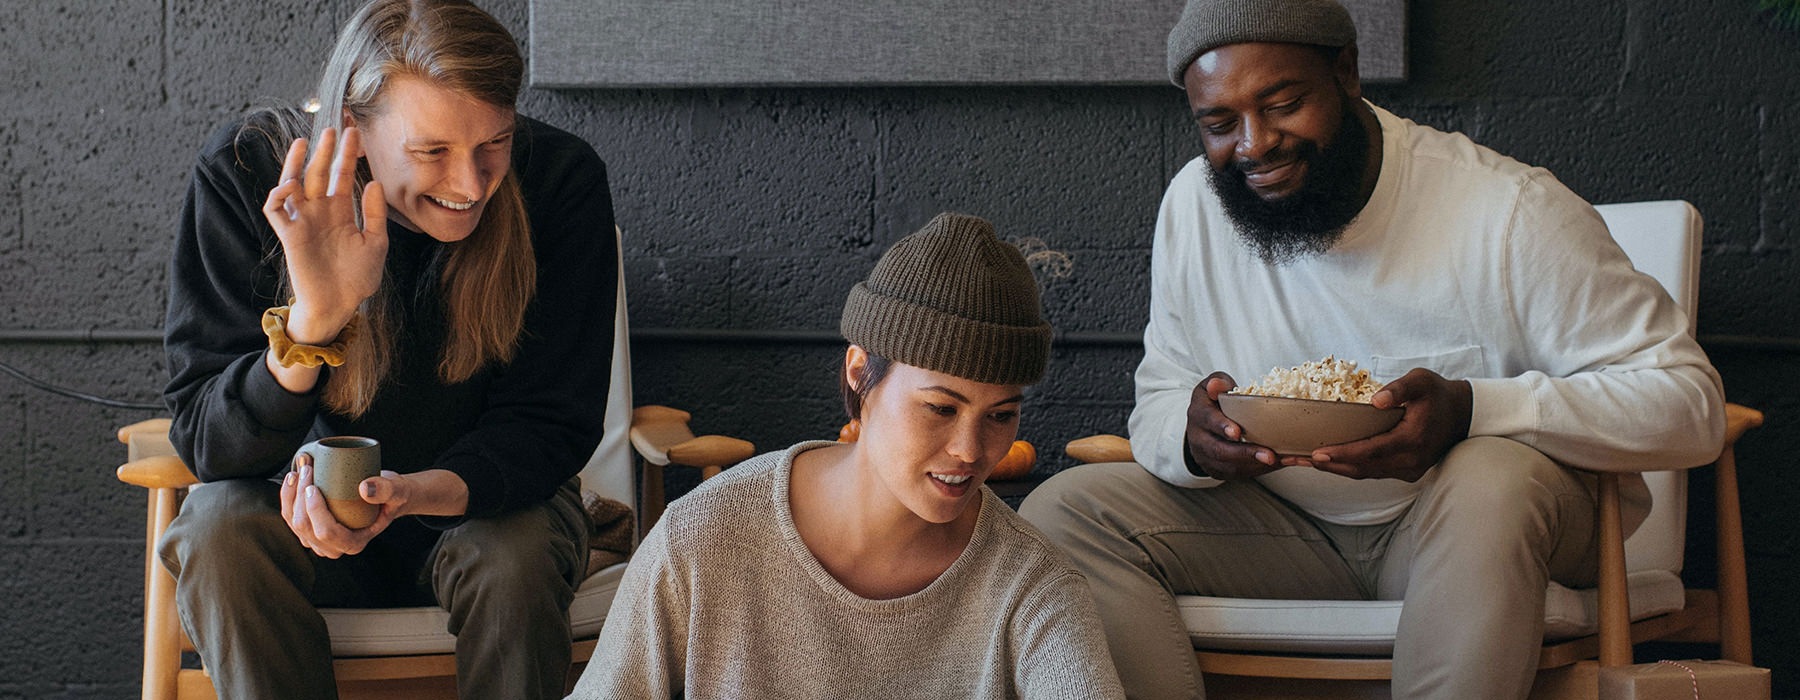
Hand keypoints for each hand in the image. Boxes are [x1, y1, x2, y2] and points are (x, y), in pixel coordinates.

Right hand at [260, 127, 387, 344]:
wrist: (339, 305)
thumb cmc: (357, 278)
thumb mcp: (376, 243)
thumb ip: (374, 214)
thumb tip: (375, 182)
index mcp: (341, 212)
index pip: (342, 176)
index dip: (348, 155)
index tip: (356, 133)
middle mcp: (319, 212)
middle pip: (318, 173)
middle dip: (324, 151)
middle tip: (333, 128)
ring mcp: (303, 222)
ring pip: (293, 184)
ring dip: (296, 164)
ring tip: (304, 143)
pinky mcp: (289, 235)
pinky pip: (276, 210)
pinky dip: (278, 195)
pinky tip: (289, 184)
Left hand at [280, 453, 396, 558]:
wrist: (387, 498)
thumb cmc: (392, 496)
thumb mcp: (397, 490)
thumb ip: (386, 490)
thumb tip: (364, 488)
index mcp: (353, 543)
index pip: (327, 533)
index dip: (315, 511)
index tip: (313, 486)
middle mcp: (334, 547)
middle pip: (305, 526)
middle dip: (300, 495)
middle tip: (307, 468)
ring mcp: (319, 541)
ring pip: (294, 522)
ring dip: (291, 495)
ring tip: (298, 470)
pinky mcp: (310, 531)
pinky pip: (291, 518)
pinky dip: (288, 497)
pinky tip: (293, 479)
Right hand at [1184, 372, 1283, 479]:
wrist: (1199, 427)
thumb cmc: (1211, 403)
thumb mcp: (1211, 387)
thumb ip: (1217, 383)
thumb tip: (1216, 385)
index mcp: (1198, 415)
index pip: (1208, 420)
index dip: (1222, 426)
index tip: (1237, 432)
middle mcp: (1199, 439)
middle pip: (1219, 450)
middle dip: (1245, 454)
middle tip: (1269, 455)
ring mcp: (1207, 458)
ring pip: (1230, 466)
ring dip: (1257, 465)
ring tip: (1281, 460)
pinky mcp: (1218, 470)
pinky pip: (1238, 474)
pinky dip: (1260, 470)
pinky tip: (1279, 463)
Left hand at [1291, 368, 1472, 481]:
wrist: (1462, 414)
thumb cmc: (1438, 394)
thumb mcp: (1421, 381)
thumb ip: (1400, 388)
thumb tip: (1377, 400)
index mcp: (1412, 440)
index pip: (1369, 451)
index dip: (1341, 454)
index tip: (1316, 453)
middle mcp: (1409, 461)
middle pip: (1362, 468)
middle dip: (1328, 465)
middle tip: (1298, 459)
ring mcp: (1408, 470)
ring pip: (1365, 474)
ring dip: (1335, 468)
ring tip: (1305, 461)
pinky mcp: (1406, 472)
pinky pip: (1373, 473)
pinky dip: (1350, 468)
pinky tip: (1330, 461)